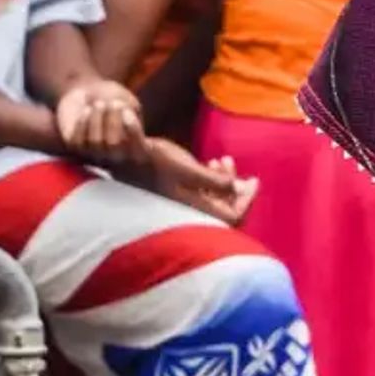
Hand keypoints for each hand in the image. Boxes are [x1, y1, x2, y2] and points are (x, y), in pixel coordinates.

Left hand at [52, 79, 145, 162]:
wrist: (87, 92)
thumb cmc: (112, 96)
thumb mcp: (127, 99)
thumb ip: (130, 109)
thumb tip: (122, 117)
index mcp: (135, 148)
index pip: (139, 151)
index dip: (133, 132)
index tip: (127, 111)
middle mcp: (115, 156)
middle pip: (113, 145)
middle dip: (113, 122)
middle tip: (113, 104)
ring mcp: (94, 153)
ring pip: (95, 142)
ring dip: (97, 119)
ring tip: (99, 104)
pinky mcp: (75, 147)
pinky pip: (78, 140)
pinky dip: (83, 122)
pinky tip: (87, 111)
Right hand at [130, 137, 256, 223]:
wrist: (120, 158)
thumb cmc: (153, 161)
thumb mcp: (185, 167)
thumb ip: (212, 181)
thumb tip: (236, 188)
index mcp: (195, 211)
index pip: (233, 217)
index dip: (246, 201)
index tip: (254, 180)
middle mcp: (189, 214)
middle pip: (224, 211)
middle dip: (236, 188)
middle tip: (239, 168)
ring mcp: (181, 207)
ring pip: (213, 202)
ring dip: (223, 182)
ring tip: (222, 160)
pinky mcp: (172, 198)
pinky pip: (201, 196)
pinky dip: (210, 182)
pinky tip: (209, 163)